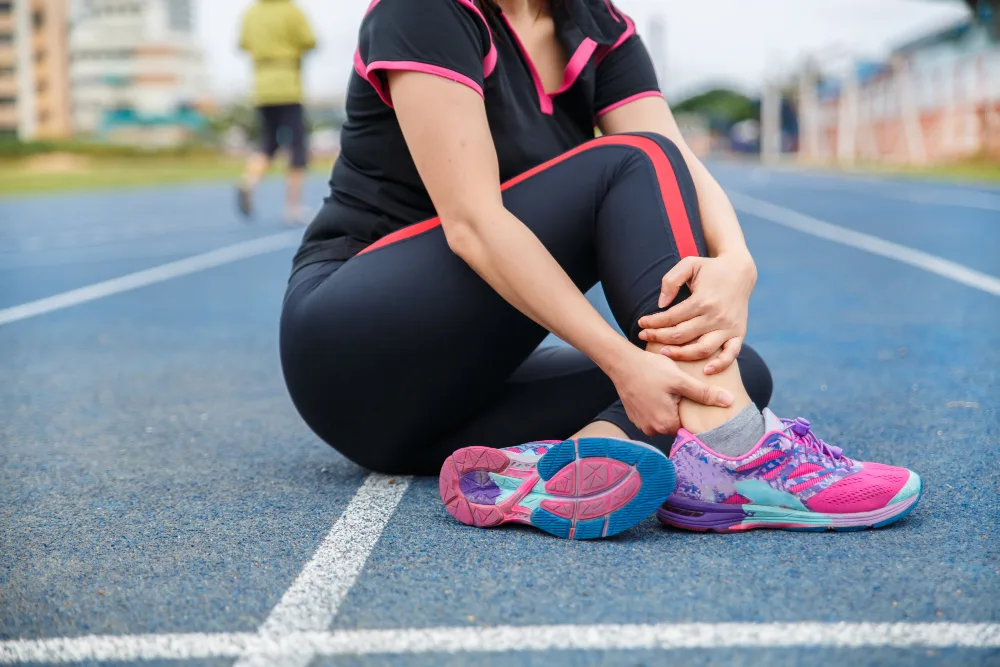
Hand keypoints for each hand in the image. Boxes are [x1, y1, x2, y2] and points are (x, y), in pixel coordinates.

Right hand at [610, 346, 733, 435]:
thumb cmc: (650, 370)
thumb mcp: (681, 380)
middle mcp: (652, 429)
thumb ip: (704, 394)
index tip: (696, 402)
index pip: (689, 428)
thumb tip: (729, 402)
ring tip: (669, 391)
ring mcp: (641, 424)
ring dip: (668, 408)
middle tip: (681, 392)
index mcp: (666, 424)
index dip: (695, 415)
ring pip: (664, 420)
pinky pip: (652, 416)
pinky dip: (657, 406)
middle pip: (676, 425)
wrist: (621, 362)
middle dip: (681, 411)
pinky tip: (657, 391)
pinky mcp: (635, 417)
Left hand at [637, 252, 755, 374]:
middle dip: (659, 338)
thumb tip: (661, 304)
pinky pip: (730, 354)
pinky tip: (705, 371)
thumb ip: (671, 280)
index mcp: (703, 300)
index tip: (641, 324)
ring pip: (702, 349)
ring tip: (663, 354)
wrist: (740, 272)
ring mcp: (728, 327)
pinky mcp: (739, 333)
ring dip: (681, 355)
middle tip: (644, 337)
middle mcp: (716, 316)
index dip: (653, 322)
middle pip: (682, 335)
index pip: (672, 317)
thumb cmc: (710, 268)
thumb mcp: (689, 264)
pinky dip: (720, 365)